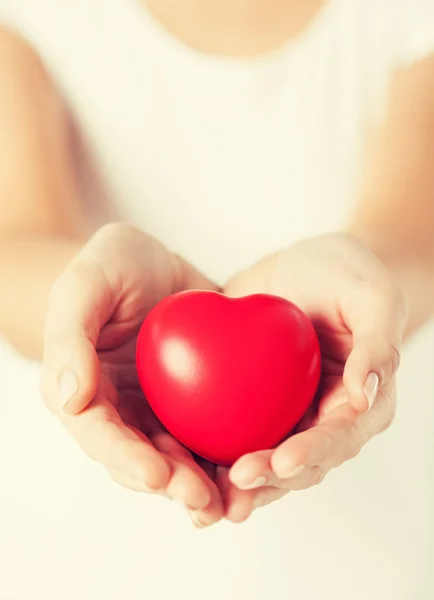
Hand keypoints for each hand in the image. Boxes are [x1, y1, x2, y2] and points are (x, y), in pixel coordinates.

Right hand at [41, 223, 222, 526]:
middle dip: (171, 484)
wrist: (153, 260)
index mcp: (84, 392)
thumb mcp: (85, 284)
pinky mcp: (193, 400)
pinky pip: (210, 431)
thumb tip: (71, 398)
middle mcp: (120, 410)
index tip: (157, 475)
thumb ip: (70, 337)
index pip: (100, 435)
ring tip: (232, 500)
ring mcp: (157, 408)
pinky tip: (254, 465)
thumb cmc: (112, 265)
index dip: (126, 459)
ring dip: (202, 482)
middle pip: (142, 458)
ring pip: (178, 456)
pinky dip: (228, 453)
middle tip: (204, 499)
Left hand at [217, 233, 406, 521]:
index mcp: (357, 403)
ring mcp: (284, 412)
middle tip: (234, 483)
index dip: (311, 454)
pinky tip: (181, 459)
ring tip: (206, 498)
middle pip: (296, 462)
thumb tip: (364, 395)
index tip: (281, 461)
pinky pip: (230, 430)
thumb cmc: (348, 276)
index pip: (338, 438)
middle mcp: (320, 416)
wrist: (306, 264)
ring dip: (236, 483)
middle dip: (267, 479)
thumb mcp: (372, 298)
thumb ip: (376, 345)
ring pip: (262, 458)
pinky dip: (208, 451)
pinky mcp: (250, 402)